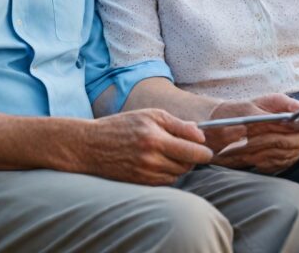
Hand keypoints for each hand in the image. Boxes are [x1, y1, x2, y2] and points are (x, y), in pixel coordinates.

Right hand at [79, 108, 212, 185]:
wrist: (91, 146)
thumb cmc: (122, 126)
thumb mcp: (150, 115)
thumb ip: (177, 124)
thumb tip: (200, 134)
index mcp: (156, 138)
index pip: (193, 151)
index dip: (204, 151)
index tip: (206, 148)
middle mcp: (152, 158)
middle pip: (188, 164)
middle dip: (193, 157)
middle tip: (189, 148)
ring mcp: (146, 174)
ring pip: (178, 174)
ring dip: (181, 165)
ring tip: (170, 152)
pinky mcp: (141, 183)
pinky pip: (166, 181)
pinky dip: (169, 173)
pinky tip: (160, 162)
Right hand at [210, 94, 298, 173]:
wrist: (214, 127)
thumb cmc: (241, 111)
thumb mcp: (261, 100)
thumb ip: (283, 102)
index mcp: (248, 119)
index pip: (279, 125)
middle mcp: (245, 138)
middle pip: (280, 142)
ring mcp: (246, 154)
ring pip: (278, 156)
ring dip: (297, 150)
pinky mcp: (248, 164)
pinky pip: (273, 165)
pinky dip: (287, 160)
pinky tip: (295, 153)